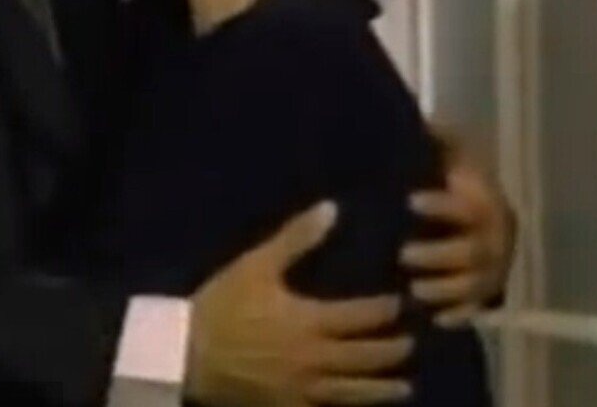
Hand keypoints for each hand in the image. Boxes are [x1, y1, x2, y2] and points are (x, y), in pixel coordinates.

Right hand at [185, 202, 416, 406]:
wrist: (183, 354)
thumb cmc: (221, 306)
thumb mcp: (255, 265)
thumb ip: (296, 239)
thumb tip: (332, 209)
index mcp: (309, 321)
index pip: (362, 317)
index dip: (386, 311)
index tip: (405, 303)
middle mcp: (314, 360)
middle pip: (366, 358)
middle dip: (393, 351)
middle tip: (413, 344)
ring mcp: (302, 390)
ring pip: (353, 393)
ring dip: (382, 390)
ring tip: (405, 388)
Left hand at [400, 124, 517, 327]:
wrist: (468, 206)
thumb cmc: (445, 172)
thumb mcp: (443, 150)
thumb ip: (434, 139)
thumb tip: (410, 116)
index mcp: (486, 198)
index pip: (471, 205)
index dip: (443, 205)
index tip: (410, 202)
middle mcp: (498, 235)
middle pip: (475, 251)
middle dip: (440, 255)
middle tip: (402, 254)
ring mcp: (495, 267)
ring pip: (477, 284)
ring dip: (446, 289)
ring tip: (413, 290)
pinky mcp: (489, 292)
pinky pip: (478, 309)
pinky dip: (459, 314)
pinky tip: (437, 319)